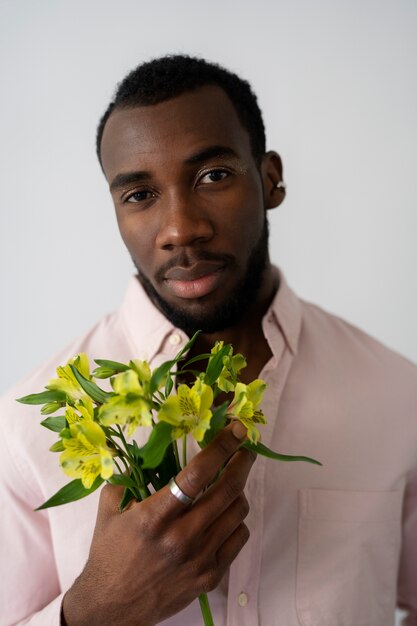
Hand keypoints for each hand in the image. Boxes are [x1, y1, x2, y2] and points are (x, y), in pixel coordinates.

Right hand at [62, 422, 254, 625]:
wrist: (111, 606)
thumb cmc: (109, 553)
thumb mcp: (109, 508)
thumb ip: (127, 475)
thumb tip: (147, 447)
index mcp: (154, 517)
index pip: (197, 474)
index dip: (221, 447)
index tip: (236, 430)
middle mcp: (180, 537)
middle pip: (227, 490)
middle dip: (242, 463)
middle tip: (245, 450)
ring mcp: (199, 559)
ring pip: (238, 512)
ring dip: (239, 491)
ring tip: (230, 483)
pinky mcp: (210, 577)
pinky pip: (239, 537)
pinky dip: (236, 520)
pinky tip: (224, 515)